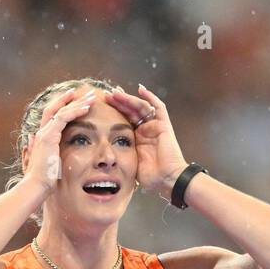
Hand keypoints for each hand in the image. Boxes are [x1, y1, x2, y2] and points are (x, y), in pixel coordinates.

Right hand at [23, 85, 97, 196]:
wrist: (36, 187)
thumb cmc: (42, 180)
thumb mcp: (42, 162)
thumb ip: (35, 150)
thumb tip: (30, 140)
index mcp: (42, 138)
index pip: (53, 115)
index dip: (64, 105)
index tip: (76, 99)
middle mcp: (42, 132)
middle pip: (56, 108)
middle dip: (72, 99)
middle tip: (87, 93)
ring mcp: (44, 133)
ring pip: (61, 110)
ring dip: (78, 102)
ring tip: (92, 97)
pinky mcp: (49, 136)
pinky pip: (64, 118)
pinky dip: (75, 111)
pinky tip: (87, 107)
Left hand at [105, 84, 188, 199]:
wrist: (167, 179)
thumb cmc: (151, 177)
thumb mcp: (129, 162)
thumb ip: (120, 153)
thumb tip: (102, 154)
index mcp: (137, 139)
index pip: (124, 120)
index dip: (114, 112)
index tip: (102, 105)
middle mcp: (146, 130)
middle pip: (131, 111)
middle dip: (118, 102)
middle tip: (106, 95)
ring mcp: (155, 127)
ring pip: (140, 107)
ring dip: (129, 99)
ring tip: (116, 93)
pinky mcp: (164, 125)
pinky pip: (159, 107)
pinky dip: (150, 97)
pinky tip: (140, 89)